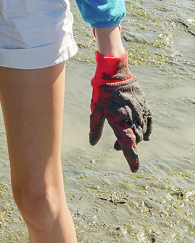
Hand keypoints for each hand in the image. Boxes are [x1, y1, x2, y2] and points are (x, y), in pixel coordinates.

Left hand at [89, 49, 151, 171]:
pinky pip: (148, 121)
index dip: (131, 159)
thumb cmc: (102, 92)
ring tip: (124, 138)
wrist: (114, 72)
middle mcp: (132, 119)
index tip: (134, 169)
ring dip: (135, 137)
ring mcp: (140, 112)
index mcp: (120, 122)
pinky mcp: (144, 104)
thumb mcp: (96, 110)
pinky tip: (143, 132)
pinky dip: (146, 129)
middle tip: (116, 146)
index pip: (128, 146)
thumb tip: (92, 143)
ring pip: (142, 131)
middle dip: (127, 146)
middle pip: (135, 139)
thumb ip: (95, 128)